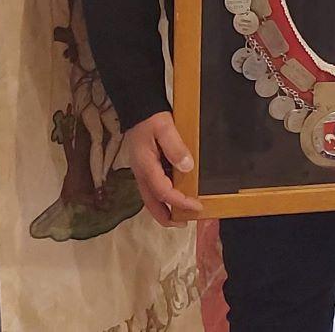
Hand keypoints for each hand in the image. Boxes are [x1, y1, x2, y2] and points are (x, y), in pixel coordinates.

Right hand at [125, 111, 203, 225]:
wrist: (137, 110)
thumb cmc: (150, 118)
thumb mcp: (165, 128)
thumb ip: (175, 147)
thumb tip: (187, 166)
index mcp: (146, 167)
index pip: (164, 192)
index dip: (180, 202)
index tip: (196, 206)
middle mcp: (141, 174)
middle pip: (152, 204)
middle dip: (166, 217)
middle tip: (184, 224)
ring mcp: (142, 173)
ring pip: (151, 199)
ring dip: (164, 210)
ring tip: (181, 215)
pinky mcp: (145, 169)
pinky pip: (153, 190)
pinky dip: (163, 199)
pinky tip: (175, 197)